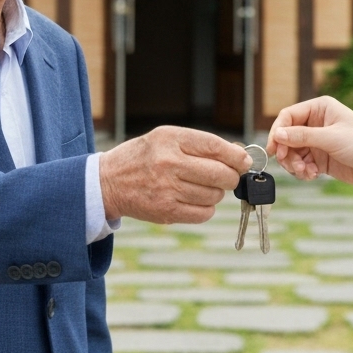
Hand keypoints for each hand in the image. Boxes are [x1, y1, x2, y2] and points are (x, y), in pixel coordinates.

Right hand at [100, 126, 251, 223]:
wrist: (109, 182)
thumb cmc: (144, 157)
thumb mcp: (167, 139)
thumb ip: (200, 144)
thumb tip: (238, 155)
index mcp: (170, 140)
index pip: (215, 147)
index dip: (236, 156)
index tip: (244, 161)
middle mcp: (169, 163)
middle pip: (220, 174)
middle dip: (231, 177)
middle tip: (227, 176)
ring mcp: (167, 189)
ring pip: (214, 195)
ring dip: (216, 193)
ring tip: (201, 186)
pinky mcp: (166, 212)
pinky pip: (204, 213)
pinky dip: (206, 208)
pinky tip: (194, 199)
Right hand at [268, 96, 352, 186]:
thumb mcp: (331, 138)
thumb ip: (302, 136)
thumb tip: (278, 134)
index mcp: (320, 108)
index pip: (288, 116)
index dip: (278, 132)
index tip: (274, 149)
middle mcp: (316, 123)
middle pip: (287, 136)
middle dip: (287, 152)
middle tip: (290, 164)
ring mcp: (318, 141)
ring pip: (292, 152)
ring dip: (294, 165)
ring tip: (305, 172)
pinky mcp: (320, 158)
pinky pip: (301, 164)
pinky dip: (303, 171)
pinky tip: (313, 175)